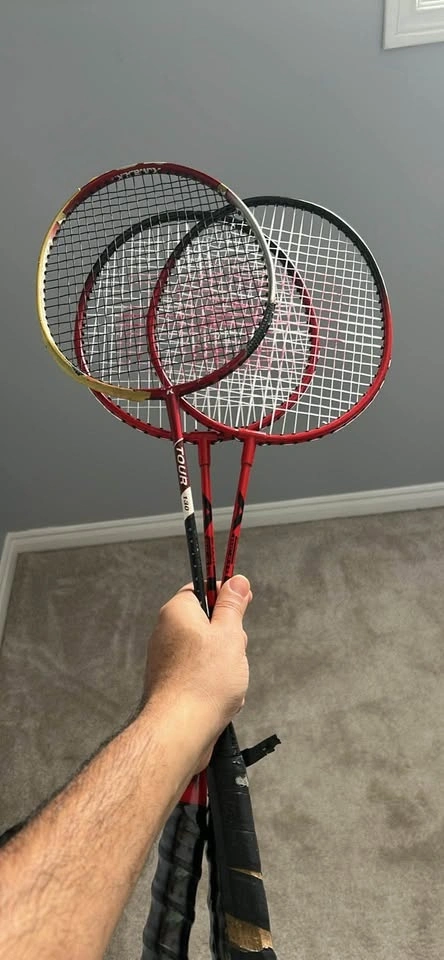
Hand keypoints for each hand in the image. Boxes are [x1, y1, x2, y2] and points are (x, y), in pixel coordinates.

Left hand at [142, 576, 251, 769]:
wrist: (180, 730)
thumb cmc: (203, 681)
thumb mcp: (229, 634)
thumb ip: (233, 605)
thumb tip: (236, 581)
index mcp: (177, 612)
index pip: (200, 590)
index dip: (224, 594)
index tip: (243, 601)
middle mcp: (167, 633)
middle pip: (208, 622)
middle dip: (229, 637)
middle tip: (234, 651)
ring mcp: (168, 660)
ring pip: (208, 652)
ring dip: (226, 664)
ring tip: (228, 680)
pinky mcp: (172, 684)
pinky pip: (202, 675)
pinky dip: (216, 684)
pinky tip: (222, 699)